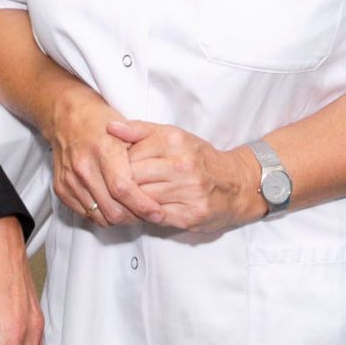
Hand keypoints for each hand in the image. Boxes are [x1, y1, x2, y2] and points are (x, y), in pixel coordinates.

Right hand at [47, 91, 163, 227]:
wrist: (67, 116)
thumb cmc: (100, 122)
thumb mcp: (129, 129)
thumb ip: (144, 157)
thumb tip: (161, 184)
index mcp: (103, 150)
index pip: (123, 188)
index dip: (142, 205)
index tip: (157, 213)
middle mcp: (83, 166)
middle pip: (112, 209)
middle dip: (133, 217)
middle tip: (146, 213)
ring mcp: (70, 179)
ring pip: (100, 216)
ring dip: (119, 218)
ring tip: (132, 209)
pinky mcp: (61, 188)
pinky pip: (86, 214)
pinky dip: (102, 214)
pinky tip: (113, 204)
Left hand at [107, 119, 264, 233]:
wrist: (235, 184)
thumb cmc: (199, 158)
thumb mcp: (173, 136)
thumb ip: (140, 131)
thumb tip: (110, 127)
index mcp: (175, 141)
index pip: (129, 154)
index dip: (117, 163)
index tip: (116, 167)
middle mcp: (182, 165)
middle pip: (133, 177)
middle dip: (121, 183)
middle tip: (116, 186)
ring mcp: (187, 192)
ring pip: (141, 198)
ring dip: (130, 201)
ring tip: (128, 198)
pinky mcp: (190, 215)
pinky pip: (154, 217)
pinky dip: (143, 215)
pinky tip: (142, 210)